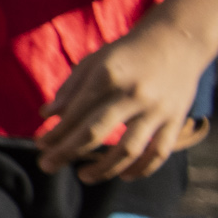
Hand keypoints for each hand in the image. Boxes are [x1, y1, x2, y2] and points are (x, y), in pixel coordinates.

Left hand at [36, 16, 204, 180]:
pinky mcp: (176, 120)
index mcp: (108, 76)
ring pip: (128, 150)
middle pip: (95, 133)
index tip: (40, 145)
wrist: (177, 41)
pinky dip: (141, 169)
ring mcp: (157, 110)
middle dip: (67, 153)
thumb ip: (71, 89)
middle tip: (46, 166)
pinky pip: (159, 153)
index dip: (55, 133)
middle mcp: (133, 94)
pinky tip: (123, 175)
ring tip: (82, 176)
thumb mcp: (94, 61)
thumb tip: (46, 115)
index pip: (75, 113)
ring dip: (103, 169)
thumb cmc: (127, 53)